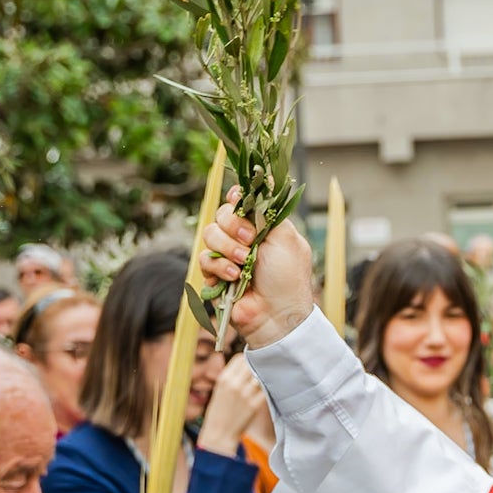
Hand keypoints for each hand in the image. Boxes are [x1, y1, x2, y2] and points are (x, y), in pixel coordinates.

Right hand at [196, 354, 267, 456]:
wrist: (219, 434)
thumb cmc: (219, 412)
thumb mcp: (220, 390)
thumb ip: (232, 377)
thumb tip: (246, 365)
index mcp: (223, 379)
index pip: (240, 358)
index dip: (246, 361)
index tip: (249, 366)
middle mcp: (234, 384)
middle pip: (252, 365)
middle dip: (255, 367)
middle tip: (257, 373)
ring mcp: (245, 394)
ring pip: (260, 376)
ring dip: (261, 378)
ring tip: (259, 384)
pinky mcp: (255, 404)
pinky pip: (265, 390)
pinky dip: (265, 390)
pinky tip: (262, 393)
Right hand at [197, 187, 317, 350]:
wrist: (277, 315)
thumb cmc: (288, 277)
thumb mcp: (286, 238)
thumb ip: (271, 210)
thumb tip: (264, 178)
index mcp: (261, 226)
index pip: (240, 201)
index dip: (236, 198)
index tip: (239, 200)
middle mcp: (242, 237)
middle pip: (222, 213)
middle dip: (234, 225)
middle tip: (249, 240)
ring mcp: (227, 255)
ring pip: (210, 234)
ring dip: (227, 248)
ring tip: (243, 264)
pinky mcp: (215, 274)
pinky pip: (204, 259)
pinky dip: (219, 267)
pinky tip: (234, 278)